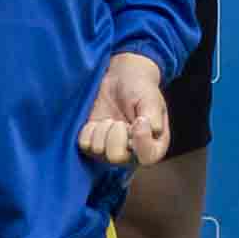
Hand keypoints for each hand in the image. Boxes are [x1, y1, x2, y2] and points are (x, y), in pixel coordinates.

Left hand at [79, 49, 170, 166]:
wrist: (121, 80)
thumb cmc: (141, 90)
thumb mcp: (151, 100)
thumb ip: (153, 118)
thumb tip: (146, 132)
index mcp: (154, 147)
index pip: (147, 158)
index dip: (141, 139)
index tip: (139, 119)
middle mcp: (133, 154)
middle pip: (116, 157)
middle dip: (116, 132)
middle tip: (120, 120)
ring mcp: (111, 152)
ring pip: (98, 149)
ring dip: (103, 128)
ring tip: (111, 119)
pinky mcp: (94, 145)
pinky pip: (84, 144)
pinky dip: (89, 130)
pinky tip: (99, 121)